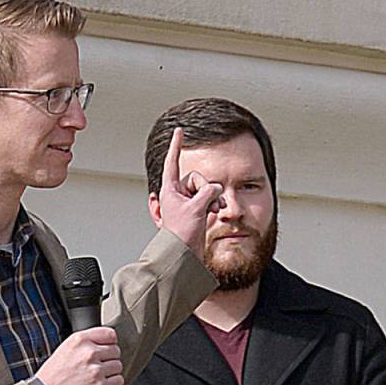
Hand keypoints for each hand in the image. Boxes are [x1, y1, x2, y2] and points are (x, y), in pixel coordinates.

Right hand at [35, 327, 122, 384]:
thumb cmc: (54, 373)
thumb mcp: (66, 347)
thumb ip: (86, 341)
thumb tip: (105, 341)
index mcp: (80, 340)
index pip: (110, 334)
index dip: (110, 342)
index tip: (107, 347)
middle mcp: (89, 353)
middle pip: (116, 350)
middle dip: (109, 358)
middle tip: (99, 364)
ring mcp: (95, 371)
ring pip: (118, 365)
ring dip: (111, 371)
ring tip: (98, 375)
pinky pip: (118, 380)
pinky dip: (112, 383)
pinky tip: (101, 383)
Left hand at [158, 128, 224, 253]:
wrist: (184, 253)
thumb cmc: (182, 234)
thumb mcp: (195, 208)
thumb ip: (207, 192)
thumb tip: (216, 188)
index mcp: (170, 190)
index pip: (172, 162)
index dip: (177, 146)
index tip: (179, 131)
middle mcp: (178, 193)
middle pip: (197, 178)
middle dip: (206, 190)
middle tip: (207, 205)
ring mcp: (187, 201)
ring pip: (206, 188)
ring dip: (213, 198)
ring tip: (213, 210)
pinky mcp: (196, 209)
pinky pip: (210, 197)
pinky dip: (214, 203)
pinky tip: (215, 211)